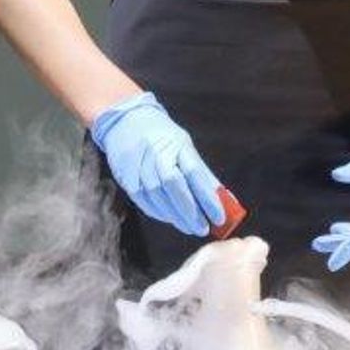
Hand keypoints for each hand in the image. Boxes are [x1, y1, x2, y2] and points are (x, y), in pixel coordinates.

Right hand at [90, 92, 221, 237]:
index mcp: (177, 144)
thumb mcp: (185, 146)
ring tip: (189, 227)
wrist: (125, 121)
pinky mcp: (125, 175)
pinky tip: (169, 218)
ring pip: (157, 195)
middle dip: (190, 212)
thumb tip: (224, 202)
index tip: (219, 218)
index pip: (195, 174)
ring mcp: (138, 163)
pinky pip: (143, 200)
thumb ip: (202, 174)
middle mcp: (156, 153)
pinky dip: (158, 213)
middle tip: (202, 228)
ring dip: (175, 216)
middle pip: (173, 185)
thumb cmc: (162, 136)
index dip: (208, 198)